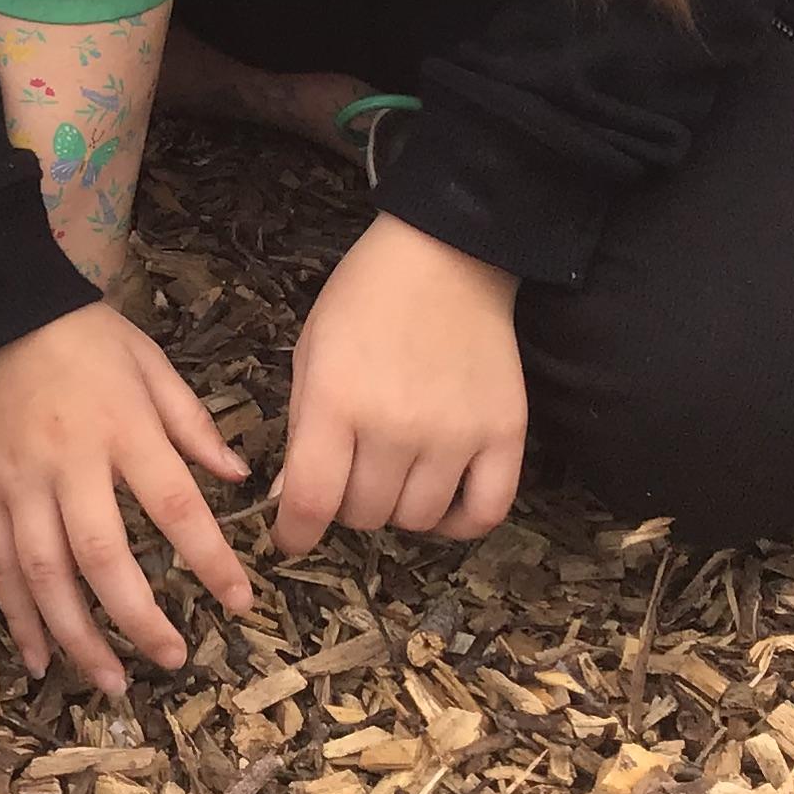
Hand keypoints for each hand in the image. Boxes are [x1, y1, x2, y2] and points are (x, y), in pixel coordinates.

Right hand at [0, 304, 253, 695]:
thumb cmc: (77, 335)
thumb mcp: (146, 362)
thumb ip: (191, 422)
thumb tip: (238, 478)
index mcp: (122, 429)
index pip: (176, 507)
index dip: (211, 561)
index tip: (240, 603)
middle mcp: (70, 464)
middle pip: (105, 557)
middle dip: (139, 618)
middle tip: (173, 659)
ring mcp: (20, 483)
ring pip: (46, 575)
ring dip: (79, 636)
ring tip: (111, 680)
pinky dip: (18, 618)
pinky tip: (38, 658)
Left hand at [275, 213, 524, 555]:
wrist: (445, 255)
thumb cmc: (365, 298)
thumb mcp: (312, 351)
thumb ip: (302, 426)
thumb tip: (289, 499)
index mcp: (337, 400)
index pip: (312, 500)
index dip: (295, 534)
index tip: (291, 538)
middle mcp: (396, 426)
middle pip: (365, 515)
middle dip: (346, 505)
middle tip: (349, 477)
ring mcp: (455, 434)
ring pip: (417, 520)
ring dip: (398, 510)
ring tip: (393, 475)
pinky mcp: (505, 434)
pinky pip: (485, 513)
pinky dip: (459, 522)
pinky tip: (441, 500)